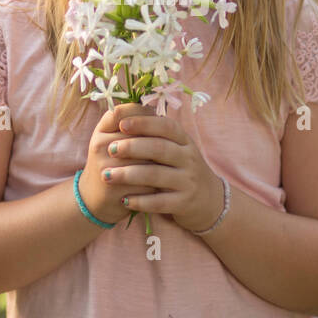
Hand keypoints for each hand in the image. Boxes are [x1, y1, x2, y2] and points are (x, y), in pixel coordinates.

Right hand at [79, 103, 159, 225]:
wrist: (93, 197)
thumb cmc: (110, 162)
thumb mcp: (112, 139)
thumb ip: (130, 123)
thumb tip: (156, 109)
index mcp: (101, 130)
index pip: (123, 112)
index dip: (143, 114)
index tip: (157, 119)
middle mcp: (100, 146)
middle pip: (139, 137)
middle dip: (157, 141)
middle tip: (169, 145)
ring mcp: (106, 167)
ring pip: (146, 160)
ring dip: (160, 164)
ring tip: (167, 165)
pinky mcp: (115, 188)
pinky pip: (146, 182)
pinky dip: (156, 183)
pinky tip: (161, 183)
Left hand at [103, 112, 223, 232]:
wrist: (209, 200)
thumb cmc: (181, 169)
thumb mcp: (176, 149)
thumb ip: (155, 135)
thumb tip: (122, 115)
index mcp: (184, 141)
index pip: (166, 126)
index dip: (144, 123)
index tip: (121, 124)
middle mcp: (189, 158)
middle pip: (160, 148)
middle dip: (132, 147)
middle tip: (110, 149)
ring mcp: (188, 181)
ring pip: (156, 175)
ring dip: (129, 175)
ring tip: (108, 175)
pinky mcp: (184, 203)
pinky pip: (159, 202)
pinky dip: (140, 201)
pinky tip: (124, 200)